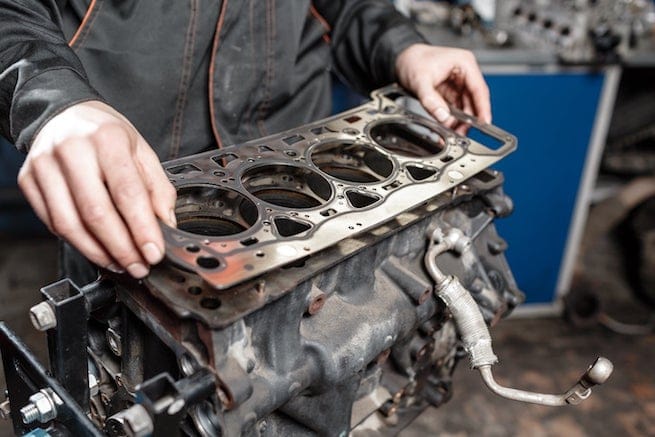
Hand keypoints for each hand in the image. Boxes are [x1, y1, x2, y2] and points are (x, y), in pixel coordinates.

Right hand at [18, 101, 176, 277]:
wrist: (65, 114)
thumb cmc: (107, 135)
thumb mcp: (142, 151)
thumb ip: (158, 188)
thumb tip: (167, 225)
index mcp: (107, 139)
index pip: (127, 192)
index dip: (142, 229)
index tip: (154, 253)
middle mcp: (72, 150)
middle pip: (96, 213)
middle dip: (121, 248)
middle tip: (139, 266)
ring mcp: (45, 166)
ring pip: (70, 224)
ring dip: (98, 253)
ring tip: (120, 263)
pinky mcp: (28, 181)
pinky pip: (53, 223)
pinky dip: (78, 243)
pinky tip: (98, 249)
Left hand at [395, 44, 490, 128]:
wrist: (403, 59)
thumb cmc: (413, 60)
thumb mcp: (420, 81)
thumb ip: (431, 101)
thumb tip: (444, 117)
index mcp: (464, 63)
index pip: (479, 89)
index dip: (483, 108)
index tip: (485, 122)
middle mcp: (465, 73)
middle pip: (474, 100)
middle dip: (470, 119)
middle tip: (463, 133)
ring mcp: (459, 83)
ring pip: (466, 106)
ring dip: (461, 121)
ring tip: (455, 133)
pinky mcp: (451, 92)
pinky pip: (456, 108)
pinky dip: (453, 118)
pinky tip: (449, 127)